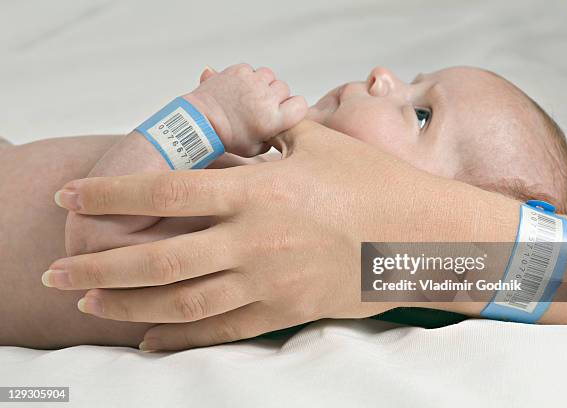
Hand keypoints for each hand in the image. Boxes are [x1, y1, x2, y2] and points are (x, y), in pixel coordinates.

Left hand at [47, 121, 459, 349]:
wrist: (422, 238)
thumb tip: (236, 110)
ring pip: (182, 301)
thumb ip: (267, 130)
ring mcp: (267, 281)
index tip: (71, 199)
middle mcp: (253, 238)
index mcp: (258, 189)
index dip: (112, 194)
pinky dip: (179, 339)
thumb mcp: (318, 143)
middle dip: (100, 264)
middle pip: (160, 256)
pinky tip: (148, 341)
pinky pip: (222, 331)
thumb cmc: (373, 184)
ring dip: (129, 304)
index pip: (168, 189)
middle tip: (56, 272)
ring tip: (91, 302)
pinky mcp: (283, 311)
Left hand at [186, 63, 306, 156]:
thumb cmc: (227, 138)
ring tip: (249, 96)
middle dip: (275, 96)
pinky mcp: (239, 71)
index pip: (300, 104)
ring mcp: (253, 82)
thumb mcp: (255, 149)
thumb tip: (279, 128)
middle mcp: (266, 98)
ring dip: (262, 84)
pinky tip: (238, 89)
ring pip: (269, 76)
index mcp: (273, 119)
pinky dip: (247, 77)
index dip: (293, 107)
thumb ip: (272, 138)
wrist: (200, 122)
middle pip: (284, 88)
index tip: (283, 111)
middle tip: (260, 106)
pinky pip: (251, 70)